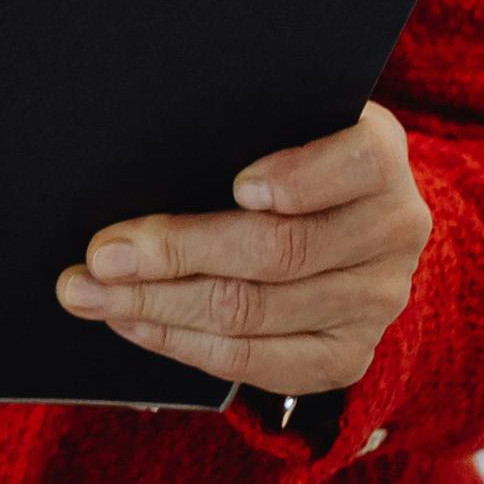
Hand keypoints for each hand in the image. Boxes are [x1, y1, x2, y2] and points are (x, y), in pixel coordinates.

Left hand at [60, 103, 428, 400]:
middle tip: (102, 254)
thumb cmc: (279, 152)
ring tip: (90, 293)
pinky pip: (257, 362)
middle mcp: (393, 229)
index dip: (299, 178)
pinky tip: (133, 324)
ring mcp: (375, 299)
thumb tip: (138, 149)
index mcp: (380, 155)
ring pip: (257, 312)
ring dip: (159, 305)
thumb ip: (236, 128)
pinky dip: (183, 343)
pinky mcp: (347, 355)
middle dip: (179, 253)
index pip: (357, 162)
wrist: (333, 217)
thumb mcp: (275, 121)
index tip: (238, 186)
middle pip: (282, 250)